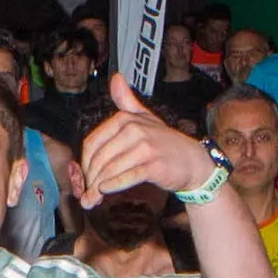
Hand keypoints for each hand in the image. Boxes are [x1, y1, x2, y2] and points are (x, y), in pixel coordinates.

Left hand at [73, 79, 211, 209]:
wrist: (193, 161)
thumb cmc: (165, 142)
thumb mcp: (145, 117)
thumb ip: (127, 101)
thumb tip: (116, 77)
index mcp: (125, 119)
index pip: (92, 143)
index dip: (84, 162)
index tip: (85, 176)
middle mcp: (134, 130)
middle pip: (99, 158)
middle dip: (90, 178)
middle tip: (86, 193)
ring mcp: (145, 148)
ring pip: (111, 169)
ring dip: (98, 187)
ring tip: (92, 199)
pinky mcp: (154, 166)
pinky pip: (127, 177)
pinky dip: (113, 186)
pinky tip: (105, 191)